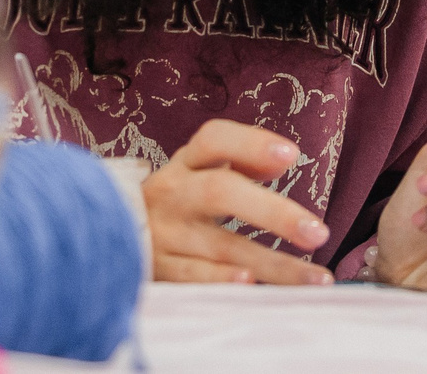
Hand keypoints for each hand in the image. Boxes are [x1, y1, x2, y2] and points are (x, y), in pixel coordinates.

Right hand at [141, 119, 333, 284]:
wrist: (108, 231)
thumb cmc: (177, 200)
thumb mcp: (202, 171)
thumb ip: (245, 159)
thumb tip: (286, 157)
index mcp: (186, 163)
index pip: (214, 140)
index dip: (252, 144)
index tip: (293, 155)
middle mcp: (172, 193)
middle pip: (221, 192)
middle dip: (273, 213)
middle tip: (318, 233)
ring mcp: (162, 233)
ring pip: (219, 245)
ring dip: (271, 264)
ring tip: (315, 278)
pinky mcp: (155, 269)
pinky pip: (191, 277)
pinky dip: (220, 281)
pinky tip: (252, 285)